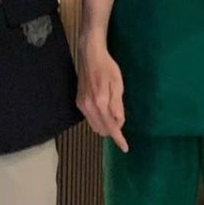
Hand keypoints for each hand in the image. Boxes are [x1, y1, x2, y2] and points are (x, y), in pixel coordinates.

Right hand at [76, 38, 128, 152]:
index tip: (125, 148)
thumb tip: (119, 122)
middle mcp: (89, 107)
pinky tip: (103, 110)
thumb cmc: (107, 67)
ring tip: (113, 113)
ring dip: (105, 125)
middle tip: (120, 117)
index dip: (119, 139)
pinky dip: (98, 119)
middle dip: (112, 130)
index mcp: (100, 102)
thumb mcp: (118, 84)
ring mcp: (82, 105)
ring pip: (94, 126)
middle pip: (102, 130)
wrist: (90, 56)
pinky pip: (89, 119)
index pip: (111, 127)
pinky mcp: (78, 102)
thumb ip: (117, 105)